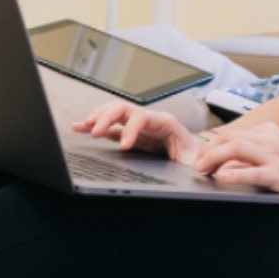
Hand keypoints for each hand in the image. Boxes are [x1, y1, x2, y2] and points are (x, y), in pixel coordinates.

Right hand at [71, 102, 199, 165]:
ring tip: (83, 125)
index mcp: (166, 123)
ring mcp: (139, 126)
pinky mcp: (131, 136)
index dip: (131, 129)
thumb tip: (197, 168)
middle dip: (107, 118)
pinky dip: (95, 126)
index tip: (124, 146)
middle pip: (124, 109)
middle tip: (95, 131)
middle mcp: (150, 120)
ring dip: (98, 117)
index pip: (143, 118)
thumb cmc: (197, 156)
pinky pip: (111, 128)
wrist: (197, 154)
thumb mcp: (197, 159)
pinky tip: (80, 128)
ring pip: (114, 114)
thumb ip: (195, 162)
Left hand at [194, 123, 278, 215]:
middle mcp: (270, 139)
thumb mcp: (276, 156)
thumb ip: (252, 156)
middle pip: (229, 138)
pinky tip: (222, 178)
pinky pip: (253, 172)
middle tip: (197, 166)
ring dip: (213, 159)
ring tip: (202, 170)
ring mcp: (276, 156)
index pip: (231, 133)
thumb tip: (223, 165)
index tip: (202, 159)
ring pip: (236, 149)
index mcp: (268, 131)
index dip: (211, 145)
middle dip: (207, 151)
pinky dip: (235, 174)